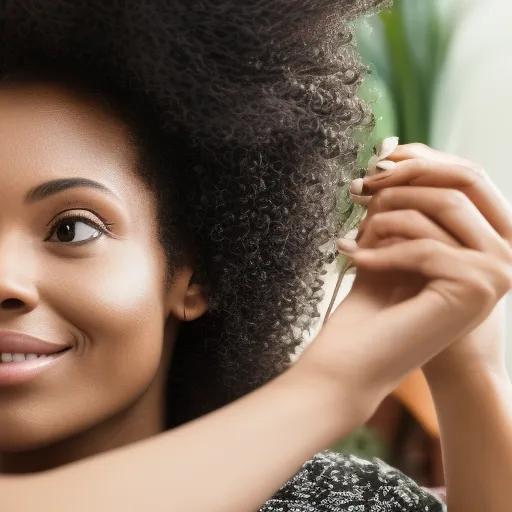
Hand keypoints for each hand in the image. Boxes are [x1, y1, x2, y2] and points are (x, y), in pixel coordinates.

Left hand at [360, 143, 511, 380]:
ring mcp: (498, 268)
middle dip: (406, 175)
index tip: (380, 159)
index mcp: (493, 232)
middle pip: (462, 178)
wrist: (379, 358)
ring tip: (356, 234)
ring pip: (441, 205)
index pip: (468, 174)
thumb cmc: (387, 297)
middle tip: (360, 187)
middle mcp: (509, 246)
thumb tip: (395, 149)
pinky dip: (381, 249)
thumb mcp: (403, 240)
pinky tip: (355, 257)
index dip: (425, 158)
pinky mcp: (476, 286)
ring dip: (387, 214)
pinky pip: (423, 246)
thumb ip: (414, 201)